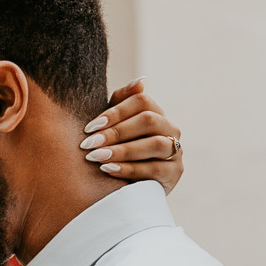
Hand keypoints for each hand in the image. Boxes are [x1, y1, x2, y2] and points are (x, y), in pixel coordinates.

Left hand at [79, 79, 183, 194]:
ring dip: (123, 150)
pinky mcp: (175, 173)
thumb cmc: (119, 148)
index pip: (141, 101)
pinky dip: (129, 169)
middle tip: (89, 144)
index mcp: (156, 112)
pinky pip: (154, 169)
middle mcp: (170, 128)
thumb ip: (122, 102)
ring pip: (154, 144)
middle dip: (116, 132)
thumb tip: (139, 81)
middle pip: (148, 120)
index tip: (90, 127)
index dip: (115, 112)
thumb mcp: (116, 125)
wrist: (129, 184)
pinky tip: (108, 169)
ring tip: (97, 157)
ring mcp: (176, 150)